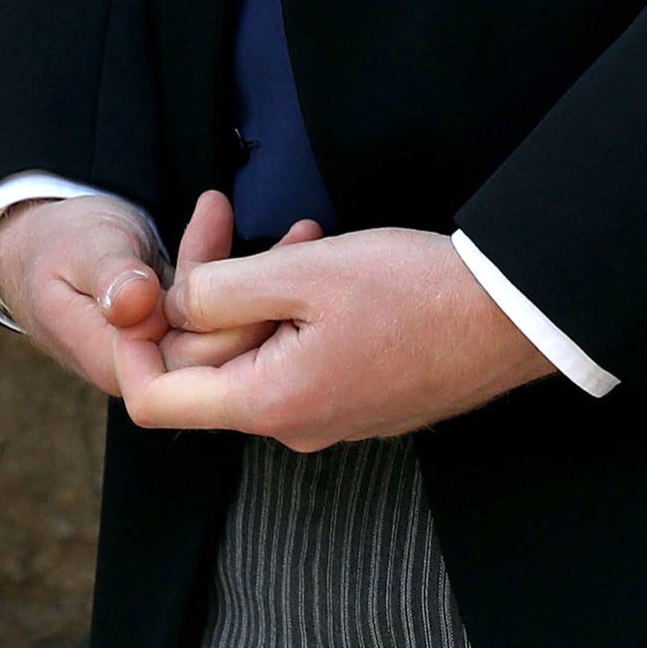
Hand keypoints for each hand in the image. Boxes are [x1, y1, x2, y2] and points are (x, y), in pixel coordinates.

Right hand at [0, 190, 314, 401]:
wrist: (34, 243)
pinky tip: (263, 238)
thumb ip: (110, 276)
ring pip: (225, 328)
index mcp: (115, 360)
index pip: (190, 363)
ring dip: (258, 278)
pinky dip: (237, 273)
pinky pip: (218, 313)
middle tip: (301, 238)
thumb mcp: (81, 249)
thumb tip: (137, 304)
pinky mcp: (178, 331)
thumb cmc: (52, 245)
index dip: (231, 326)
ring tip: (298, 228)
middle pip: (219, 349)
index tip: (261, 274)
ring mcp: (162, 350)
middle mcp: (144, 367)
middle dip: (261, 295)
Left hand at [118, 226, 553, 449]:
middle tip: (230, 222)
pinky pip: (295, 352)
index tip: (143, 286)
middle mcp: (294, 425)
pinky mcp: (356, 396)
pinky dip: (293, 304)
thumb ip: (216, 292)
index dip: (132, 344)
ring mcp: (329, 415)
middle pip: (204, 365)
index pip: (154, 401)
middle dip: (206, 291)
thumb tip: (169, 306)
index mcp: (270, 404)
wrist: (514, 314)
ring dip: (257, 287)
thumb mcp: (300, 275)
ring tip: (301, 236)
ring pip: (253, 349)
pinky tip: (321, 257)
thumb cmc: (413, 292)